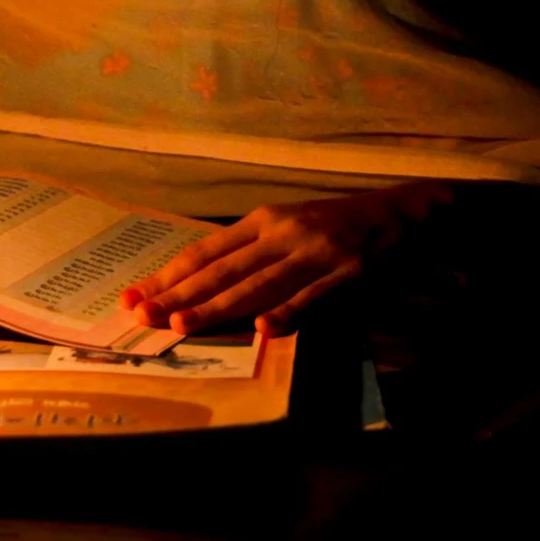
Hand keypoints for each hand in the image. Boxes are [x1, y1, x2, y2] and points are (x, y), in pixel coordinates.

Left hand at [118, 182, 451, 335]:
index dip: (167, 275)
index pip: (205, 252)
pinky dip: (289, 313)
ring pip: (259, 285)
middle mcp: (284, 232)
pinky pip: (314, 296)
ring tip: (183, 323)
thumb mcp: (289, 226)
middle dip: (178, 294)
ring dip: (219, 307)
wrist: (406, 211)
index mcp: (263, 220)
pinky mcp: (351, 271)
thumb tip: (199, 281)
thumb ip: (250, 251)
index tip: (133, 296)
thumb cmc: (339, 223)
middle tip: (143, 316)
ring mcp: (317, 252)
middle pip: (222, 269)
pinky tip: (265, 329)